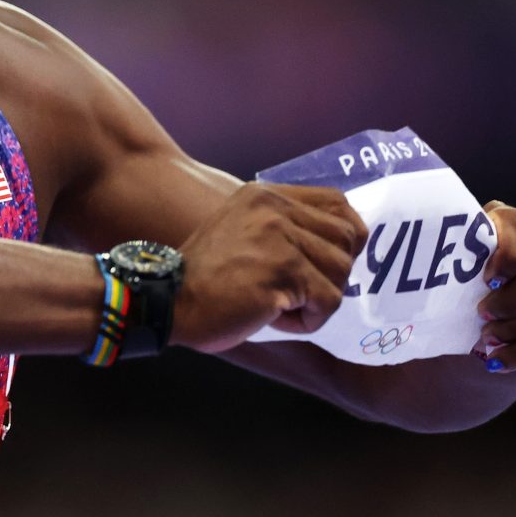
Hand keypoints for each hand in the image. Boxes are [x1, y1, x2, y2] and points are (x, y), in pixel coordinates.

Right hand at [171, 183, 367, 353]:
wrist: (167, 301)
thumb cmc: (204, 278)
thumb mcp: (240, 232)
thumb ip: (281, 227)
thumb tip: (337, 246)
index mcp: (265, 196)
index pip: (337, 203)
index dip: (346, 236)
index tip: (327, 262)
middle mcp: (275, 209)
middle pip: (349, 238)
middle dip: (334, 273)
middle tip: (300, 291)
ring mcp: (280, 238)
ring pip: (342, 271)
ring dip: (318, 299)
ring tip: (282, 306)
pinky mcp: (284, 271)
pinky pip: (328, 301)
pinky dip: (308, 321)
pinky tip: (276, 318)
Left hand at [476, 201, 515, 372]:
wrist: (502, 306)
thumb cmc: (471, 282)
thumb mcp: (462, 271)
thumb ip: (460, 267)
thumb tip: (444, 284)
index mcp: (510, 218)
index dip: (505, 259)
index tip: (486, 284)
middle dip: (509, 302)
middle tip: (484, 321)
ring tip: (491, 343)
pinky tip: (504, 360)